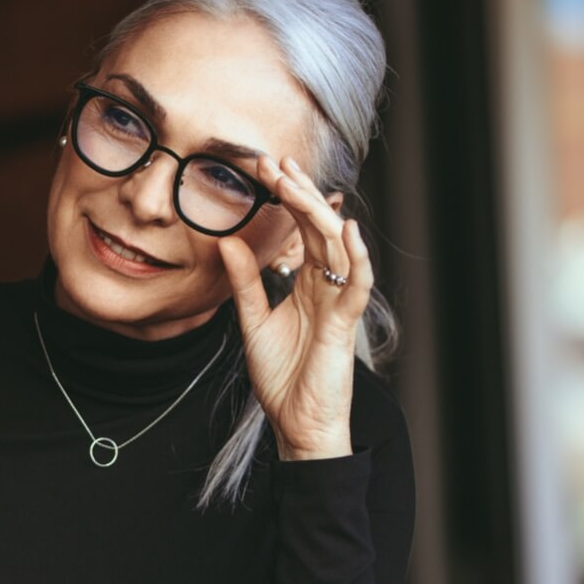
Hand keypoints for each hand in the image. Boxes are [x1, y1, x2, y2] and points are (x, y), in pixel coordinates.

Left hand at [217, 156, 373, 460]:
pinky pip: (356, 284)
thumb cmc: (282, 376)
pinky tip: (345, 228)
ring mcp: (338, 303)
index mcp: (306, 284)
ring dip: (317, 213)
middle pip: (318, 229)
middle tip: (276, 161)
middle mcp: (326, 287)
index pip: (299, 231)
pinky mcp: (345, 324)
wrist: (297, 422)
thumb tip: (226, 240)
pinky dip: (355, 257)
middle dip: (299, 194)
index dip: (286, 199)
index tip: (264, 168)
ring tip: (296, 183)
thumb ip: (244, 282)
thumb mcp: (253, 321)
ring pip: (335, 247)